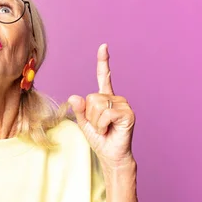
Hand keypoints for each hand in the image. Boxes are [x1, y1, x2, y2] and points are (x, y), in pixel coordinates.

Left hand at [68, 44, 134, 168]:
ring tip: (105, 129)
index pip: (103, 77)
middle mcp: (116, 98)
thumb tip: (73, 96)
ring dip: (96, 122)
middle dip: (90, 116)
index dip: (103, 62)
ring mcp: (124, 105)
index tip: (103, 46)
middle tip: (99, 126)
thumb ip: (79, 110)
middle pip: (91, 97)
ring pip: (97, 105)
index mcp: (105, 98)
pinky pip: (106, 113)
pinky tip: (110, 130)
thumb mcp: (84, 123)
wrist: (111, 155)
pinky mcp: (128, 113)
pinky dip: (103, 124)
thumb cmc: (99, 140)